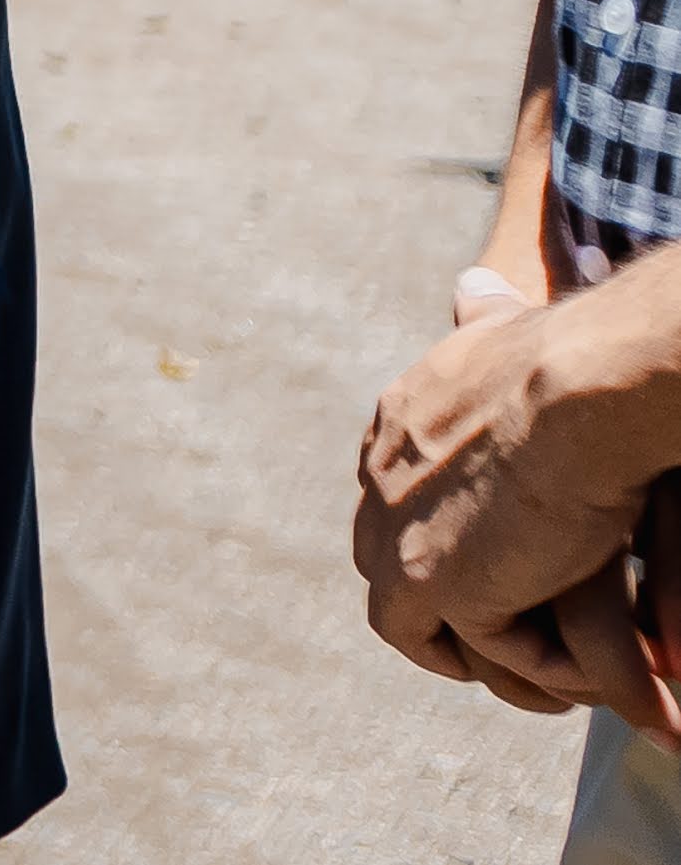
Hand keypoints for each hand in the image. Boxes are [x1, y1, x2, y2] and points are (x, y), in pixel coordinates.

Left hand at [357, 275, 680, 734]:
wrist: (576, 392)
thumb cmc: (561, 357)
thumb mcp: (502, 327)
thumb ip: (483, 314)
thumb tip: (473, 282)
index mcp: (393, 425)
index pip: (389, 492)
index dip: (432, 527)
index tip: (482, 549)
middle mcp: (377, 479)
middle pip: (382, 557)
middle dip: (434, 594)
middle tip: (504, 619)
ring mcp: (398, 536)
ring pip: (408, 619)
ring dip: (469, 646)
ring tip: (532, 669)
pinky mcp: (431, 584)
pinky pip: (458, 648)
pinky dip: (514, 664)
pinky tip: (565, 671)